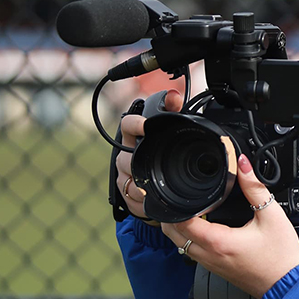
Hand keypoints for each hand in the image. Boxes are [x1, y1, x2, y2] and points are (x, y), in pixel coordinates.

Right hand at [114, 89, 182, 219]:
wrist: (156, 185)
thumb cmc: (162, 154)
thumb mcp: (168, 133)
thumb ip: (171, 112)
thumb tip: (174, 96)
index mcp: (133, 138)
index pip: (127, 125)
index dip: (133, 124)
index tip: (145, 125)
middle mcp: (124, 157)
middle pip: (126, 158)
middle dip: (140, 163)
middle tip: (158, 164)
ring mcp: (124, 177)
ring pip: (130, 181)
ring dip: (143, 184)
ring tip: (157, 185)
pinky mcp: (126, 196)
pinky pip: (133, 200)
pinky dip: (144, 202)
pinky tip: (153, 201)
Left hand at [161, 154, 298, 298]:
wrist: (286, 284)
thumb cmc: (280, 256)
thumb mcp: (271, 215)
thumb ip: (255, 188)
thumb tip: (244, 165)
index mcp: (218, 242)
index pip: (182, 221)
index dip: (177, 204)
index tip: (181, 190)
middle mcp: (209, 256)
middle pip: (173, 234)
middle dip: (171, 214)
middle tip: (180, 197)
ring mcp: (210, 264)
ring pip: (180, 244)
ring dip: (179, 227)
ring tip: (191, 209)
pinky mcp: (215, 268)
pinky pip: (192, 252)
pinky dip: (189, 238)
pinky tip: (203, 227)